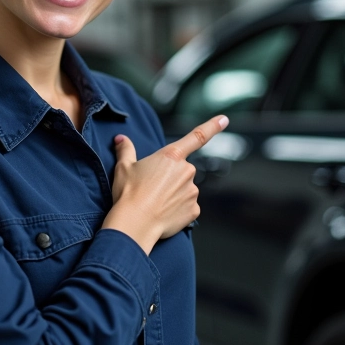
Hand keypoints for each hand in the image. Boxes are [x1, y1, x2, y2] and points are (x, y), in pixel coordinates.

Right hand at [103, 115, 228, 254]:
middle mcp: (187, 171)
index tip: (224, 119)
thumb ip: (125, 149)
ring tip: (155, 202)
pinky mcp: (194, 210)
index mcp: (171, 156)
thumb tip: (121, 138)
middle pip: (182, 170)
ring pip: (185, 189)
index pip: (197, 136)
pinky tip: (164, 213)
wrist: (135, 224)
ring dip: (174, 193)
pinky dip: (178, 209)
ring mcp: (192, 191)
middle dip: (171, 177)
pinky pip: (187, 206)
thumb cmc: (128, 193)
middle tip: (152, 187)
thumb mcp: (123, 167)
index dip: (212, 126)